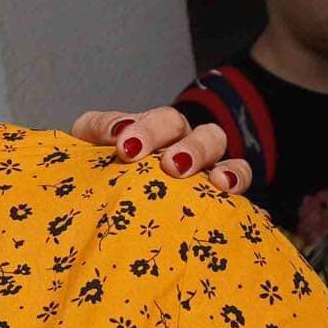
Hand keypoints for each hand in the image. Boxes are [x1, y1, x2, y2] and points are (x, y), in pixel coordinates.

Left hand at [71, 107, 250, 193]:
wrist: (100, 205)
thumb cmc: (99, 171)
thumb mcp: (89, 146)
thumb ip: (97, 129)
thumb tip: (118, 129)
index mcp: (153, 131)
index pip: (158, 121)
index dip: (146, 130)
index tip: (125, 147)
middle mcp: (179, 142)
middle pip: (191, 131)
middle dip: (183, 145)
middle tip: (171, 165)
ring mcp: (201, 164)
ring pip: (217, 146)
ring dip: (210, 159)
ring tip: (211, 178)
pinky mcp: (216, 191)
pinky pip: (239, 177)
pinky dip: (237, 177)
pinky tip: (227, 189)